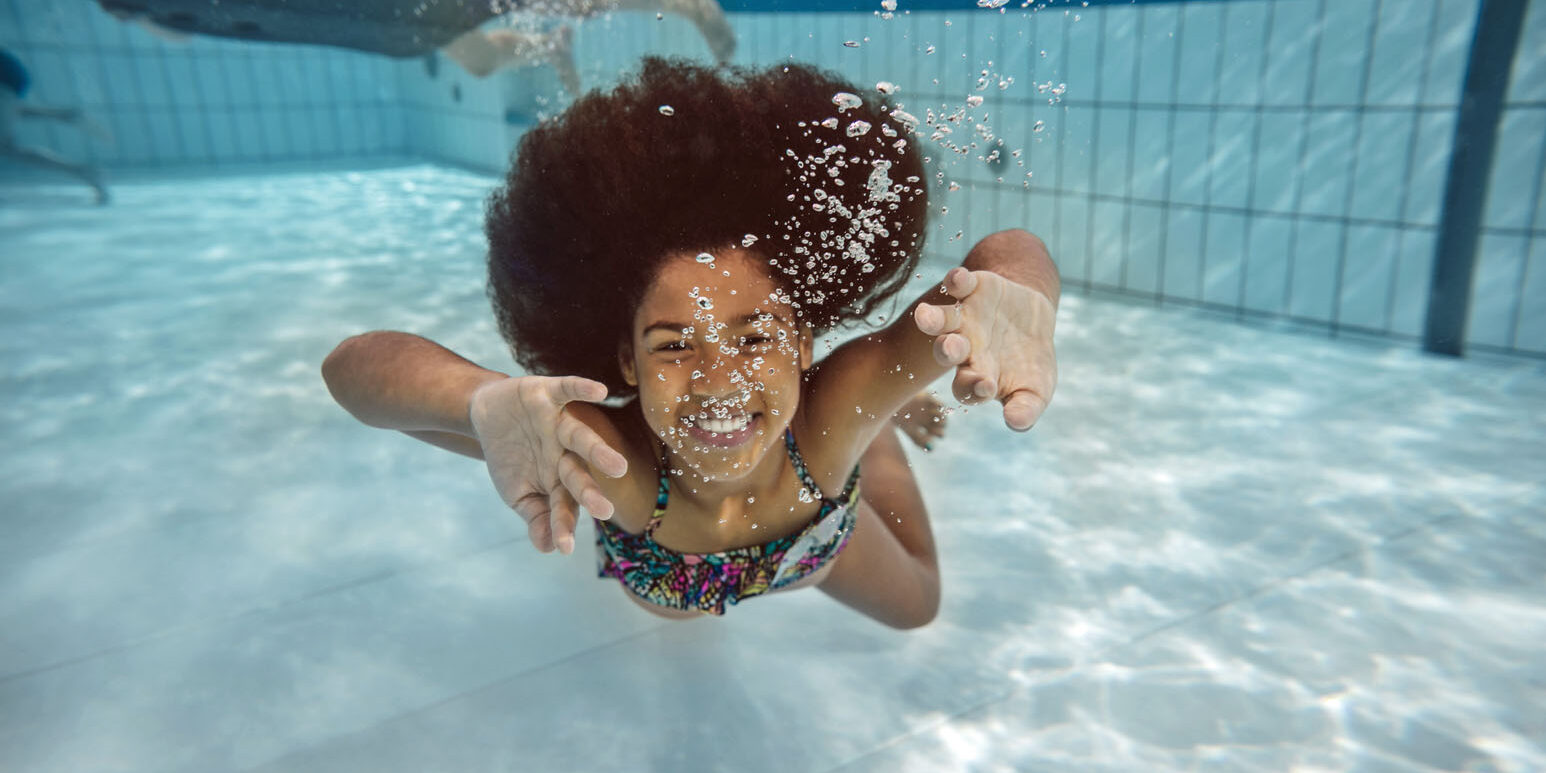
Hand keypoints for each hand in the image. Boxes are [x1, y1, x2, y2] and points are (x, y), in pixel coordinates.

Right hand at [468, 376, 627, 554]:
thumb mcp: (517, 492)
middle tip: (605, 511)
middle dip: (589, 492)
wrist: (489, 412)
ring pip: (580, 437)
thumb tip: (548, 549)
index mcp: (558, 479)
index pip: (563, 505)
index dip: (563, 525)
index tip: (565, 548)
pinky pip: (568, 390)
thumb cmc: (511, 458)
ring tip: (619, 467)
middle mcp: (564, 453)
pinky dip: (582, 388)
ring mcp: (558, 424)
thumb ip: (535, 517)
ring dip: (598, 451)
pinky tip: (600, 391)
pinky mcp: (549, 394)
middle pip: (579, 473)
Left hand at [912, 267, 1057, 430]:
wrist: (1033, 321)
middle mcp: (963, 348)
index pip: (967, 387)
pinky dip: (956, 280)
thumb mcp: (1036, 390)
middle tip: (951, 349)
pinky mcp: (972, 290)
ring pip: (943, 320)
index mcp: (975, 376)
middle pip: (947, 352)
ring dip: (934, 318)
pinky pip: (959, 285)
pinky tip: (957, 277)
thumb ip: (1025, 408)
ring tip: (925, 315)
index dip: (973, 388)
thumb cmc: (1029, 365)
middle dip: (946, 351)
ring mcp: (965, 318)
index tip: (984, 387)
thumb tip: (1016, 423)